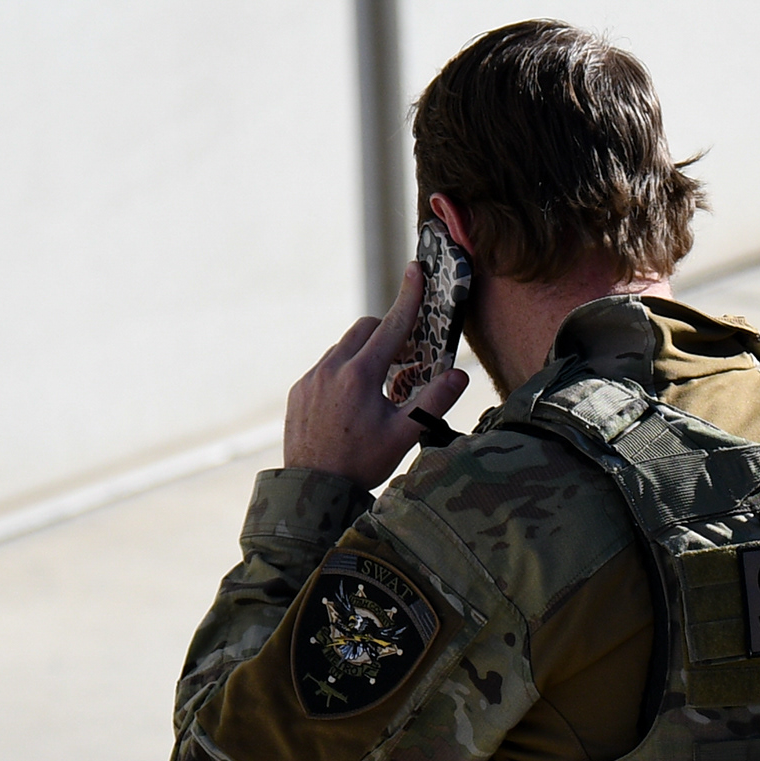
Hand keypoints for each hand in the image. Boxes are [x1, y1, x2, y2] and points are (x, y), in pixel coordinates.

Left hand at [280, 263, 466, 487]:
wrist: (313, 490)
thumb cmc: (362, 463)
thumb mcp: (405, 434)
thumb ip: (434, 401)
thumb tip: (460, 373)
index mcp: (360, 375)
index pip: (391, 326)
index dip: (408, 297)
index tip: (416, 270)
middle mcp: (332, 368)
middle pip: (365, 329)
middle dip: (387, 333)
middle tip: (405, 359)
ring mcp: (311, 378)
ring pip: (344, 347)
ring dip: (366, 355)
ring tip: (379, 389)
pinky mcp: (299, 390)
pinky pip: (326, 367)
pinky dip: (344, 371)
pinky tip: (352, 403)